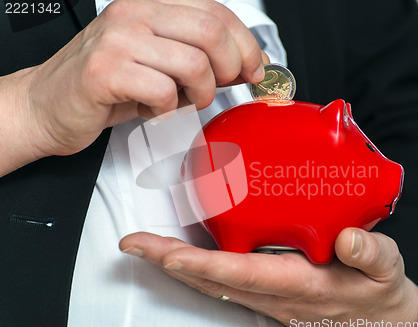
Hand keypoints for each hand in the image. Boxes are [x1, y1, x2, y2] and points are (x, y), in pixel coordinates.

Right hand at [0, 0, 264, 174]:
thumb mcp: (160, 64)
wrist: (47, 105)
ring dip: (199, 94)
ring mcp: (118, 39)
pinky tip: (152, 109)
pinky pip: (163, 91)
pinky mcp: (105, 71)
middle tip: (221, 88)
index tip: (254, 68)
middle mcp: (134, 13)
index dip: (245, 43)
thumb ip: (202, 58)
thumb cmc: (106, 85)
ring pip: (193, 63)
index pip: (216, 11)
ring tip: (182, 101)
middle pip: (211, 32)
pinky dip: (167, 109)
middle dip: (230, 67)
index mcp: (151, 5)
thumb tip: (247, 63)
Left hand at [119, 228, 417, 326]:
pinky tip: (182, 254)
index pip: (242, 275)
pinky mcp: (266, 292)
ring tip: (146, 245)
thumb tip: (348, 237)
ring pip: (211, 284)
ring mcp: (266, 297)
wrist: (380, 322)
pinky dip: (195, 269)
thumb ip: (370, 253)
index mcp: (300, 286)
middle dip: (169, 262)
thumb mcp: (386, 270)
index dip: (203, 265)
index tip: (168, 253)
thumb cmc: (379, 292)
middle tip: (134, 243)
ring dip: (175, 265)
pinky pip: (221, 283)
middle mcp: (273, 295)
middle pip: (211, 281)